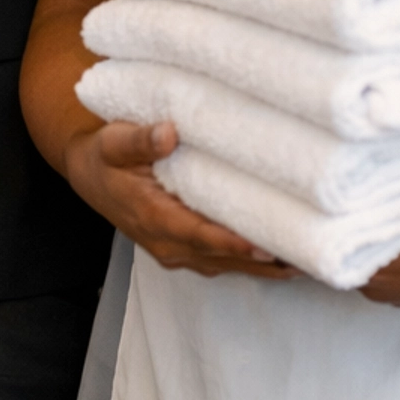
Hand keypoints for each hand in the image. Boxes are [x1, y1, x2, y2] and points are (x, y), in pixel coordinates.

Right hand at [65, 118, 295, 279]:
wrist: (89, 177)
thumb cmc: (104, 157)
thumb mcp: (113, 142)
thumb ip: (139, 139)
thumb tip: (170, 133)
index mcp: (153, 217)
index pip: (199, 234)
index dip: (232, 241)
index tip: (266, 244)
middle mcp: (168, 243)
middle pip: (222, 257)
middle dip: (264, 259)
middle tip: (308, 258)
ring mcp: (176, 252)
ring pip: (227, 265)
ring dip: (265, 267)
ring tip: (309, 263)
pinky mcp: (184, 251)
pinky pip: (223, 262)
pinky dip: (253, 263)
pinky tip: (284, 259)